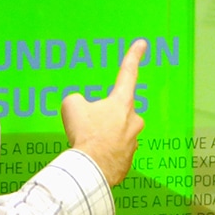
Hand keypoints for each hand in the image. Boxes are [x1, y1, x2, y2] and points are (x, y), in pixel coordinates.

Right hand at [60, 39, 145, 186]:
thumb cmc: (84, 134)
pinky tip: (92, 159)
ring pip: (117, 134)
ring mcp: (133, 142)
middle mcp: (133, 120)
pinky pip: (115, 153)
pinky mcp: (127, 162)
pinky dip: (104, 154)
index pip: (128, 73)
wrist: (90, 170)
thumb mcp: (72, 106)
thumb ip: (79, 101)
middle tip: (88, 126)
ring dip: (104, 137)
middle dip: (105, 116)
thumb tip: (81, 107)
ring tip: (87, 146)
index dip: (134, 56)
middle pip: (119, 111)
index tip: (142, 43)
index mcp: (122, 102)